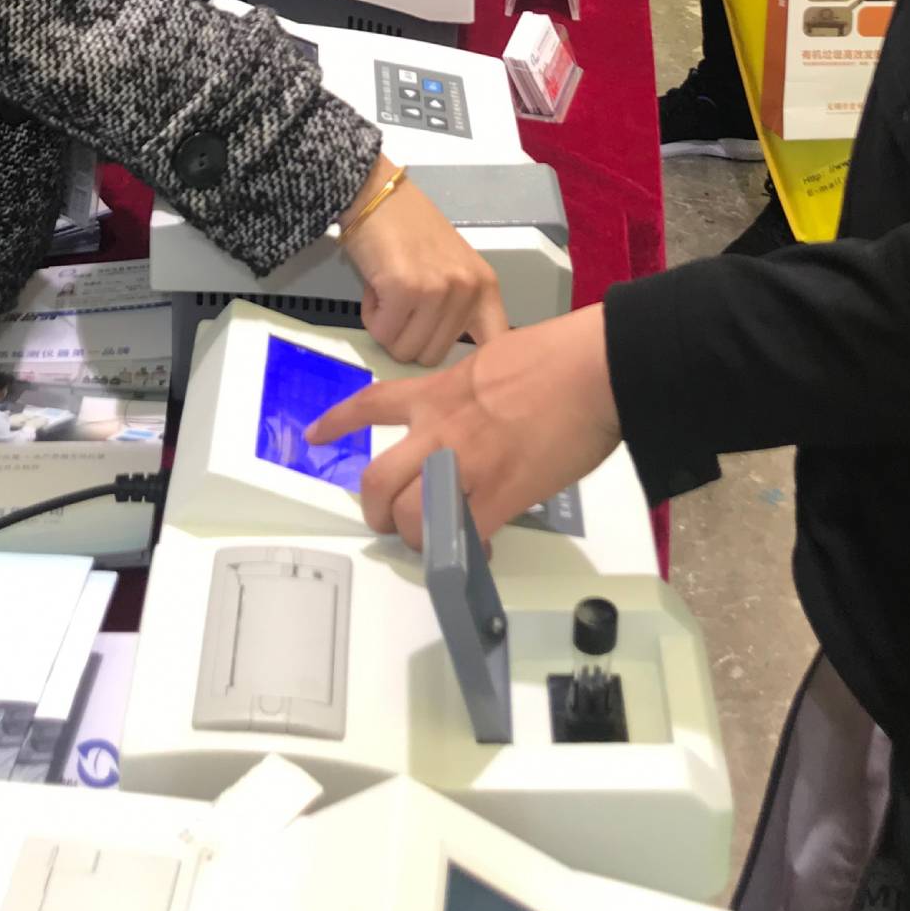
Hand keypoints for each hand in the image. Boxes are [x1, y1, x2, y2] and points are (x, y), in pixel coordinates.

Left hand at [307, 305, 620, 547]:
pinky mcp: (499, 495)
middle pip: (377, 480)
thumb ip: (470, 392)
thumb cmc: (558, 357)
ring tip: (432, 541)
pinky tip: (480, 551)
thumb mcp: (493, 361)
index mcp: (439, 391)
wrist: (594, 369)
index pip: (372, 404)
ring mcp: (465, 465)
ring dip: (415, 537)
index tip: (316, 435)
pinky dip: (467, 553)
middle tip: (388, 518)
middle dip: (375, 509)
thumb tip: (474, 416)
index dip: (338, 422)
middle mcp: (439, 429)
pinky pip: (462, 540)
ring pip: (408, 517)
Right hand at [337, 164, 509, 365]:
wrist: (377, 193)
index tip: (470, 384)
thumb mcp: (451, 268)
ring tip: (390, 291)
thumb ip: (458, 309)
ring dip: (388, 328)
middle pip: (433, 357)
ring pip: (405, 350)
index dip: (480, 370)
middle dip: (409, 337)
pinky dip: (371, 316)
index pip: (497, 345)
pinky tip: (376, 285)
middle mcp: (468, 290)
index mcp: (485, 287)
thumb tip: (451, 366)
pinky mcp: (406, 289)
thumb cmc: (408, 229)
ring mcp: (439, 290)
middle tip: (402, 302)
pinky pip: (382, 332)